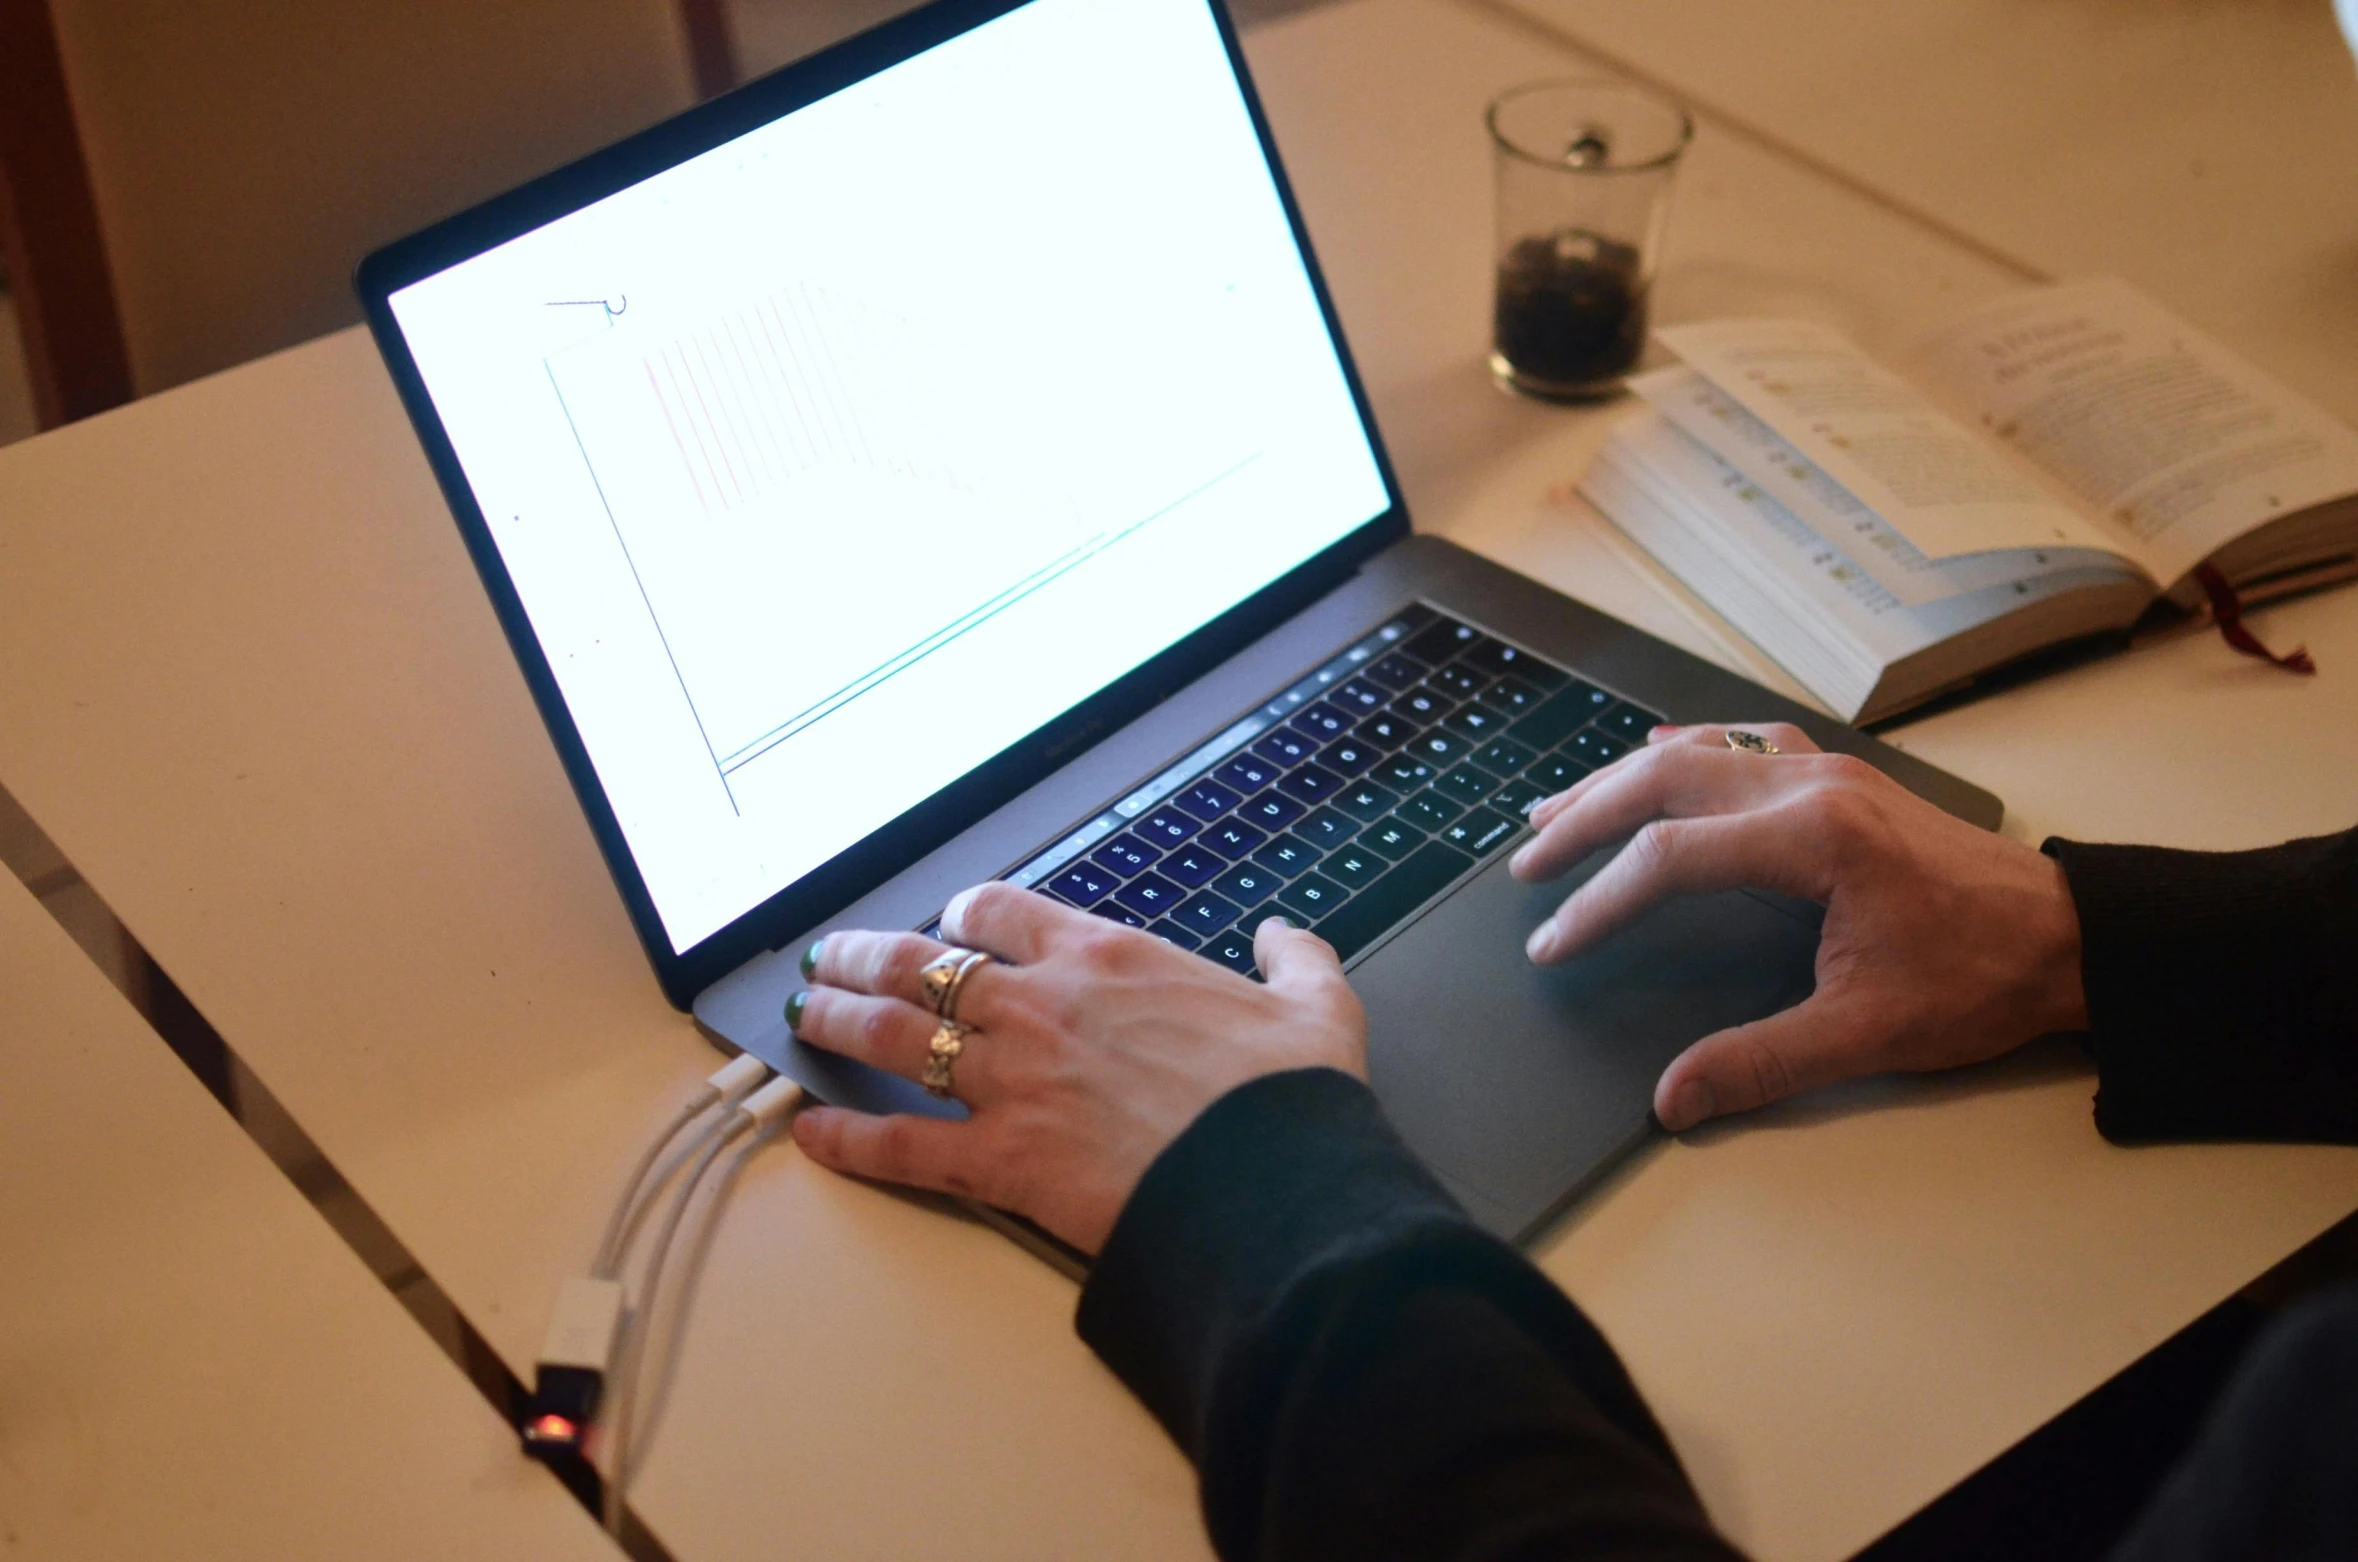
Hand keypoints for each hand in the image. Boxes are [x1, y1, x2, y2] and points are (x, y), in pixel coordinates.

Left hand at [787, 886, 1366, 1253]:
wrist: (1278, 1185)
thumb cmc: (1290, 1100)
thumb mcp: (1316, 1005)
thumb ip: (1294, 960)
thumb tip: (1285, 937)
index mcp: (1107, 958)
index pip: (998, 911)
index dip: (959, 916)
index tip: (944, 926)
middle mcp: (1043, 1005)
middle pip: (920, 964)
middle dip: (863, 957)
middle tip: (830, 959)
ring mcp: (1014, 1080)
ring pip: (895, 1034)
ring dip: (837, 1022)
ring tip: (802, 1018)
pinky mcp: (1002, 1159)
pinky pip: (903, 1144)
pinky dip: (848, 1138)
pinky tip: (812, 1131)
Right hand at [1509, 722, 2086, 1131]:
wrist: (2074, 938)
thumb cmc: (1980, 979)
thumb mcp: (1868, 1034)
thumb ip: (1761, 1061)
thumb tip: (1673, 1100)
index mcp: (1814, 839)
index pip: (1669, 859)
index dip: (1599, 904)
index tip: (1553, 945)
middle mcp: (1812, 786)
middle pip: (1664, 779)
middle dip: (1584, 818)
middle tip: (1527, 860)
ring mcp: (1829, 773)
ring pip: (1698, 751)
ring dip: (1620, 778)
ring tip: (1556, 806)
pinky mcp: (1844, 780)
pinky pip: (1745, 743)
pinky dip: (1688, 749)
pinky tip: (1659, 749)